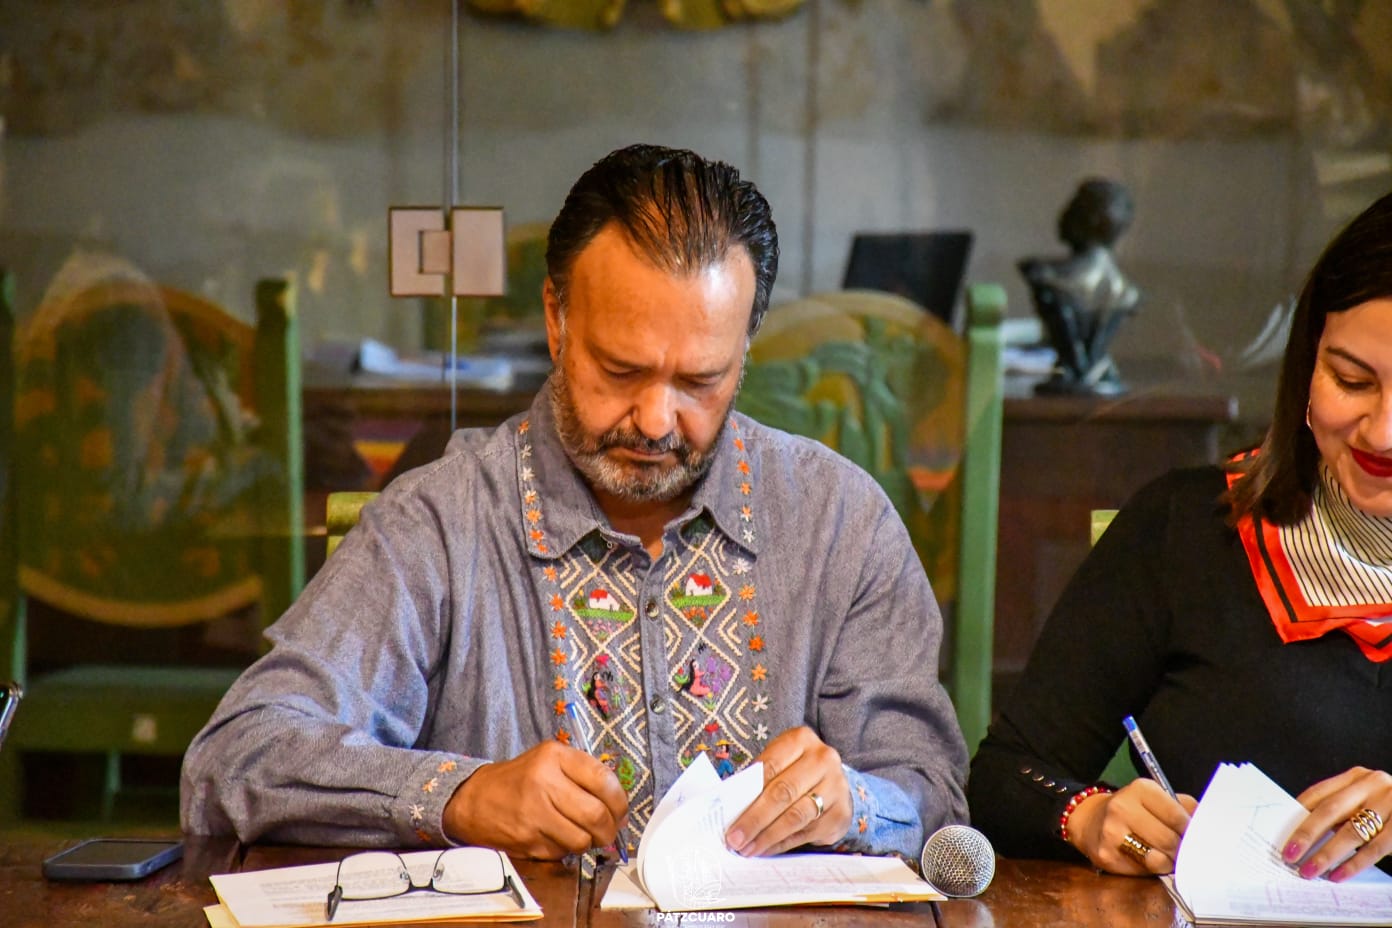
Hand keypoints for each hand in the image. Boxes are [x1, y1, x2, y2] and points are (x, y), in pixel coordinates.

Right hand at [442, 740, 627, 859]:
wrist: (473, 800)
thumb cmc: (519, 780)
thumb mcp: (549, 760)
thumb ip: (583, 774)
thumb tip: (618, 804)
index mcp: (554, 756)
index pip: (604, 780)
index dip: (620, 801)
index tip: (621, 810)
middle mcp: (544, 782)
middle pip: (596, 815)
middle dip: (610, 829)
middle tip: (609, 830)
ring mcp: (534, 813)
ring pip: (582, 839)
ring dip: (590, 842)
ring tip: (583, 834)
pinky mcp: (526, 839)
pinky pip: (562, 852)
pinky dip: (566, 850)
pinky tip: (558, 837)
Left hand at [724, 725, 850, 856]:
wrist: (832, 782)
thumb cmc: (795, 772)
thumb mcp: (778, 764)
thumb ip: (758, 781)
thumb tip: (732, 812)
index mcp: (801, 739)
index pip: (769, 767)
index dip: (747, 795)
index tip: (728, 819)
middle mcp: (823, 759)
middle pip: (783, 792)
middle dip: (755, 819)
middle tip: (736, 840)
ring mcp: (836, 787)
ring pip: (796, 816)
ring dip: (768, 836)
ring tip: (749, 849)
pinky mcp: (841, 814)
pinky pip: (807, 832)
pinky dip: (783, 843)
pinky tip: (767, 849)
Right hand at [1065, 779, 1196, 874]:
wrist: (1090, 819)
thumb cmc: (1133, 810)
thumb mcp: (1156, 799)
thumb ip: (1184, 808)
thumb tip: (1208, 825)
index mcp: (1140, 789)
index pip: (1177, 816)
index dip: (1190, 832)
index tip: (1194, 838)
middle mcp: (1122, 807)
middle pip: (1169, 840)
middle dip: (1180, 850)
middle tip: (1181, 851)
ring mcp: (1112, 832)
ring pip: (1157, 859)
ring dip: (1166, 862)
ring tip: (1164, 856)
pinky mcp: (1106, 855)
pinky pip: (1141, 871)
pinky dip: (1149, 869)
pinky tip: (1145, 860)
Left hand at [1283, 767, 1391, 880]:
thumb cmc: (1390, 811)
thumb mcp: (1366, 802)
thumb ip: (1341, 810)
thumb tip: (1301, 833)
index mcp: (1357, 777)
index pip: (1318, 793)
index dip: (1296, 814)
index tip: (1280, 834)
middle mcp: (1374, 784)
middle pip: (1330, 811)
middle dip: (1306, 835)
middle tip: (1289, 855)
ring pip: (1351, 832)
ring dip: (1327, 854)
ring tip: (1310, 871)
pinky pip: (1376, 848)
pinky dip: (1354, 864)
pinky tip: (1338, 875)